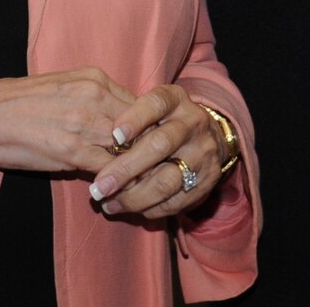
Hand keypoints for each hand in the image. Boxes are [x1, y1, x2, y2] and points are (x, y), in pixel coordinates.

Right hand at [0, 68, 140, 174]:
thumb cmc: (17, 102)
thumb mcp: (63, 87)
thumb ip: (94, 101)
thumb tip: (118, 123)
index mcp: (95, 79)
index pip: (142, 106)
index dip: (149, 130)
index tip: (150, 148)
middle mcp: (96, 96)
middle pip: (144, 127)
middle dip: (150, 152)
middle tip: (154, 172)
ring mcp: (85, 123)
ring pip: (132, 150)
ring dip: (138, 171)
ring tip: (142, 187)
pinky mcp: (73, 151)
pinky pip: (111, 171)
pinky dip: (118, 184)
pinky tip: (116, 193)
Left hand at [87, 85, 229, 220]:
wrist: (213, 138)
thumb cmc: (166, 122)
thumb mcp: (153, 109)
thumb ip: (130, 120)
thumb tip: (96, 141)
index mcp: (176, 100)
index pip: (157, 103)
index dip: (135, 118)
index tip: (114, 135)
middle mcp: (193, 124)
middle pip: (160, 145)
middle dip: (125, 168)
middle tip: (99, 186)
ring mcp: (202, 154)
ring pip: (167, 180)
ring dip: (133, 197)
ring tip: (108, 203)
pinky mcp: (206, 182)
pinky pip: (175, 201)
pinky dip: (149, 208)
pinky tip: (129, 208)